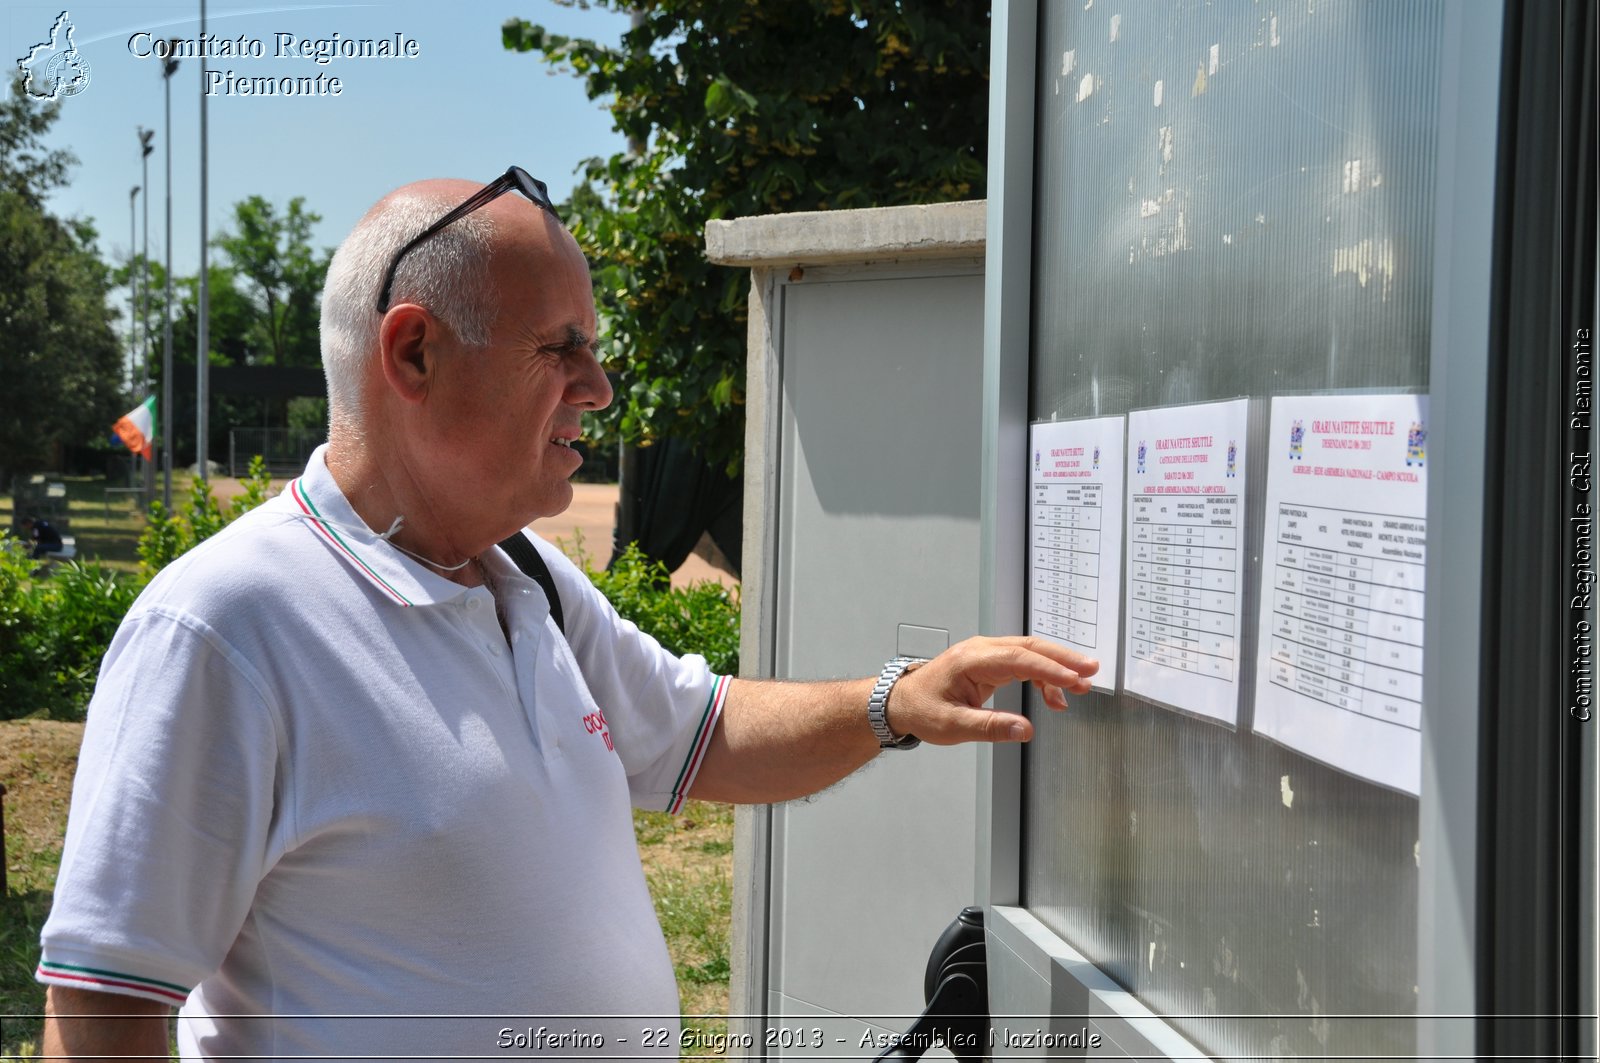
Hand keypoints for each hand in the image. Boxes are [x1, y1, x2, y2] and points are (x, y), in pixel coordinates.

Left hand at [886, 635, 1096, 744]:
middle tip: (1090, 671)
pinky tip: (1054, 696)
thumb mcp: (953, 726)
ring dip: (1056, 667)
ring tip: (1080, 688)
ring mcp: (985, 653)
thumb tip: (1024, 730)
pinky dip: (1042, 675)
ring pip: (1029, 652)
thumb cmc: (922, 710)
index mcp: (971, 660)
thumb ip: (990, 728)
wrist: (901, 702)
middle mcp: (980, 650)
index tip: (1073, 680)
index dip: (1049, 669)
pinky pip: (1022, 661)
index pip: (1018, 658)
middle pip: (1030, 647)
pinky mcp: (989, 662)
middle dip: (1063, 659)